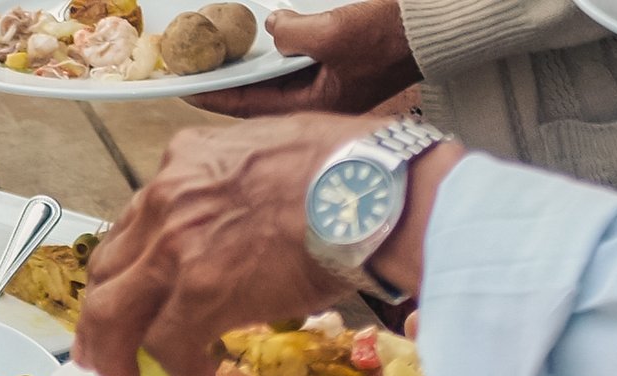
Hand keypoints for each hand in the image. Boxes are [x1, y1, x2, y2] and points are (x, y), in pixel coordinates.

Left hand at [74, 113, 376, 375]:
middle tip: (101, 347)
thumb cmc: (349, 168)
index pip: (135, 221)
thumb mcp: (273, 149)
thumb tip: (251, 218)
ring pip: (112, 311)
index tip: (133, 291)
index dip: (130, 265)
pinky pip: (166, 343)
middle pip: (108, 267)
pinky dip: (177, 368)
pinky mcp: (199, 292)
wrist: (373, 189)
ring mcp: (176, 247)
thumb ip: (239, 182)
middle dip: (99, 314)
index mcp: (186, 161)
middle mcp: (167, 199)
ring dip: (111, 352)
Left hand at [190, 0, 419, 116]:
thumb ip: (292, 33)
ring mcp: (332, 89)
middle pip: (261, 99)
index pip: (252, 106)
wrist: (431, 28)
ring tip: (222, 59)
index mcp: (318, 109)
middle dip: (229, 86)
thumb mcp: (333, 32)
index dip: (215, 97)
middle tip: (197, 73)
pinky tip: (263, 44)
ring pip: (279, 82)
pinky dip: (277, 56)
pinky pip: (297, 67)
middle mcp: (322, 105)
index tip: (185, 89)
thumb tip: (273, 27)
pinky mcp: (340, 71)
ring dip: (252, 70)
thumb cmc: (390, 37)